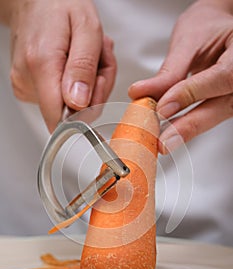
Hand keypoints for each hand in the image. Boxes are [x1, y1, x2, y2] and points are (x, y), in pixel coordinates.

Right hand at [8, 0, 115, 131]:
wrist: (34, 0)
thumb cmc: (60, 6)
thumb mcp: (86, 27)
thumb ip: (84, 67)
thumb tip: (78, 105)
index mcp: (41, 65)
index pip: (61, 119)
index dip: (87, 110)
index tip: (96, 83)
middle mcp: (27, 80)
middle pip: (72, 113)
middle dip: (94, 91)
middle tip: (96, 61)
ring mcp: (25, 86)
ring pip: (70, 106)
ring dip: (88, 84)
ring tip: (85, 56)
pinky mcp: (28, 88)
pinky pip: (62, 99)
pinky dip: (77, 84)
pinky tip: (75, 62)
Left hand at [128, 0, 232, 153]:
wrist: (221, 29)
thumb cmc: (210, 27)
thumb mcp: (188, 41)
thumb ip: (170, 70)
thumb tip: (143, 93)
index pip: (222, 76)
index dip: (191, 94)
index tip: (163, 107)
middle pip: (222, 106)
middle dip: (188, 126)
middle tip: (163, 141)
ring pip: (216, 116)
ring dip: (187, 129)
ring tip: (163, 140)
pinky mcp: (229, 103)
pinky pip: (211, 116)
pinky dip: (189, 124)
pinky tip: (171, 131)